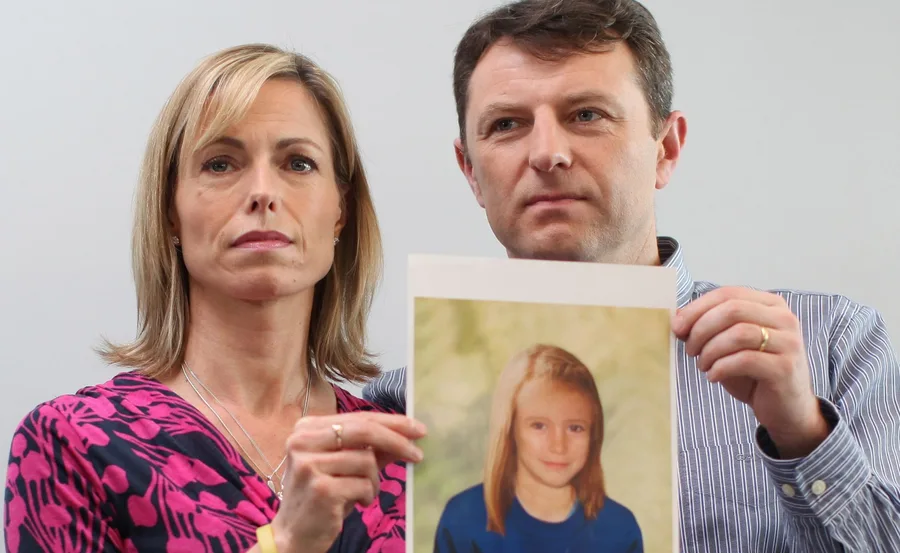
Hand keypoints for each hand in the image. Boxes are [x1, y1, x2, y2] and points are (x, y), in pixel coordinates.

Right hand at [269, 412, 425, 552]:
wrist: (293, 534)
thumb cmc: (322, 495)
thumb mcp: (345, 466)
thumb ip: (371, 448)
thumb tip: (407, 434)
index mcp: (307, 427)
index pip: (358, 418)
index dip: (391, 422)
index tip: (417, 428)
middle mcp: (303, 440)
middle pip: (364, 431)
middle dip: (396, 441)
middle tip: (418, 454)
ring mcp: (309, 464)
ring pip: (366, 460)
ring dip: (374, 481)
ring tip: (364, 493)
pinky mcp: (320, 488)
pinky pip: (363, 485)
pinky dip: (368, 495)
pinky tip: (356, 503)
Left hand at [672, 287, 829, 457]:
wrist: (785, 408)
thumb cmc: (754, 373)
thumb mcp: (729, 345)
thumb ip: (710, 327)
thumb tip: (678, 318)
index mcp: (770, 304)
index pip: (728, 294)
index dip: (697, 308)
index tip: (678, 326)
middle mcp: (784, 319)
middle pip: (732, 310)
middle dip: (702, 329)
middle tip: (689, 349)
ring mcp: (788, 342)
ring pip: (739, 333)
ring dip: (711, 350)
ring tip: (703, 365)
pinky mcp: (785, 368)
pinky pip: (745, 359)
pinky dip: (721, 367)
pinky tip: (713, 376)